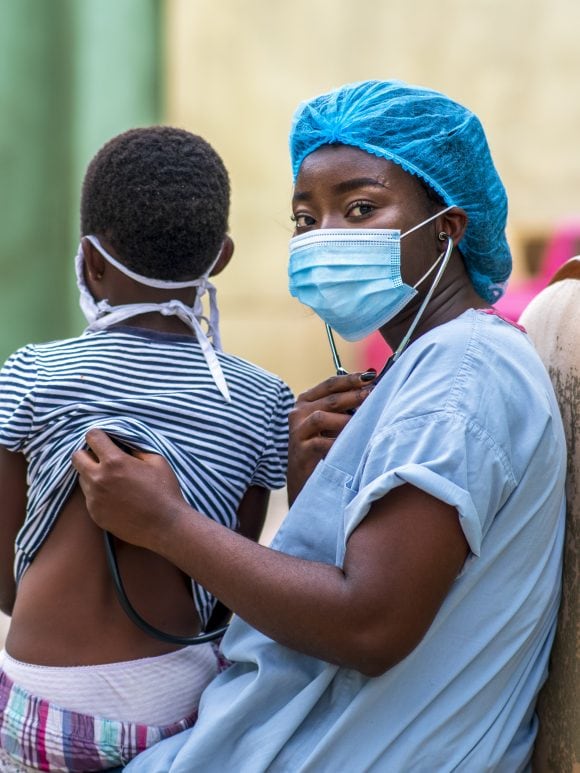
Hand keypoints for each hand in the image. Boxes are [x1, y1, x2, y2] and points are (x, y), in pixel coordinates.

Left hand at [71, 429, 185, 550]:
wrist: (165, 526)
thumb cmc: (164, 491)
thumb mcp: (156, 461)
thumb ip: (135, 448)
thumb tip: (123, 443)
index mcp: (115, 462)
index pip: (92, 437)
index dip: (99, 435)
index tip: (105, 439)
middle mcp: (99, 479)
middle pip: (77, 457)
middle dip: (88, 453)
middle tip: (103, 458)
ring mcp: (94, 498)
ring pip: (81, 477)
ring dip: (92, 474)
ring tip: (113, 480)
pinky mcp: (95, 514)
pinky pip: (89, 496)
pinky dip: (98, 493)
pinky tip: (116, 497)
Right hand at [287, 370, 375, 503]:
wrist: (304, 480)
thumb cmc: (323, 449)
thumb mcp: (331, 424)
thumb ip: (345, 407)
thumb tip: (372, 388)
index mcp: (306, 401)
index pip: (330, 384)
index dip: (351, 379)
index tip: (371, 376)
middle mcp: (298, 413)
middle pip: (330, 399)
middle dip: (355, 396)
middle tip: (375, 395)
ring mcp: (297, 432)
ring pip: (322, 417)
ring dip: (346, 419)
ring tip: (364, 421)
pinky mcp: (300, 451)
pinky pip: (321, 443)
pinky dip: (338, 442)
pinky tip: (353, 444)